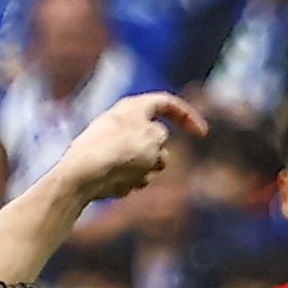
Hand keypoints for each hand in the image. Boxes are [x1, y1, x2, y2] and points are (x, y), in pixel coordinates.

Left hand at [53, 92, 207, 201]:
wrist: (84, 175)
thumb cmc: (120, 151)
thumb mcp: (155, 137)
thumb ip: (162, 135)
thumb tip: (153, 145)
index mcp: (133, 108)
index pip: (167, 104)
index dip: (188, 117)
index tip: (202, 135)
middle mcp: (123, 123)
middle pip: (158, 138)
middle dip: (160, 153)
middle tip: (152, 161)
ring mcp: (115, 146)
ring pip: (148, 160)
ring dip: (148, 169)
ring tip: (132, 173)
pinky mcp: (108, 167)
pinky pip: (134, 175)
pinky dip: (133, 180)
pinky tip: (120, 183)